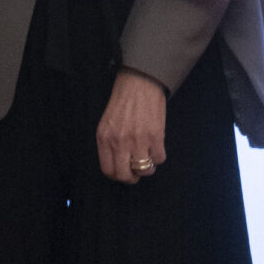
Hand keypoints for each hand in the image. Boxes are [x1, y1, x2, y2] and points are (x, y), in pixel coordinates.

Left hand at [96, 67, 167, 184]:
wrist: (139, 86)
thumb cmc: (123, 104)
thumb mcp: (107, 124)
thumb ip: (110, 143)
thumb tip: (118, 164)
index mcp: (104, 138)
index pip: (108, 170)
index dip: (117, 176)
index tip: (124, 173)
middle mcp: (119, 142)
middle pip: (125, 175)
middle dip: (132, 178)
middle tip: (137, 172)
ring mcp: (137, 141)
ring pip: (144, 170)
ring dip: (148, 167)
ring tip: (147, 156)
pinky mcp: (155, 137)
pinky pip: (159, 159)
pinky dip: (159, 156)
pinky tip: (155, 146)